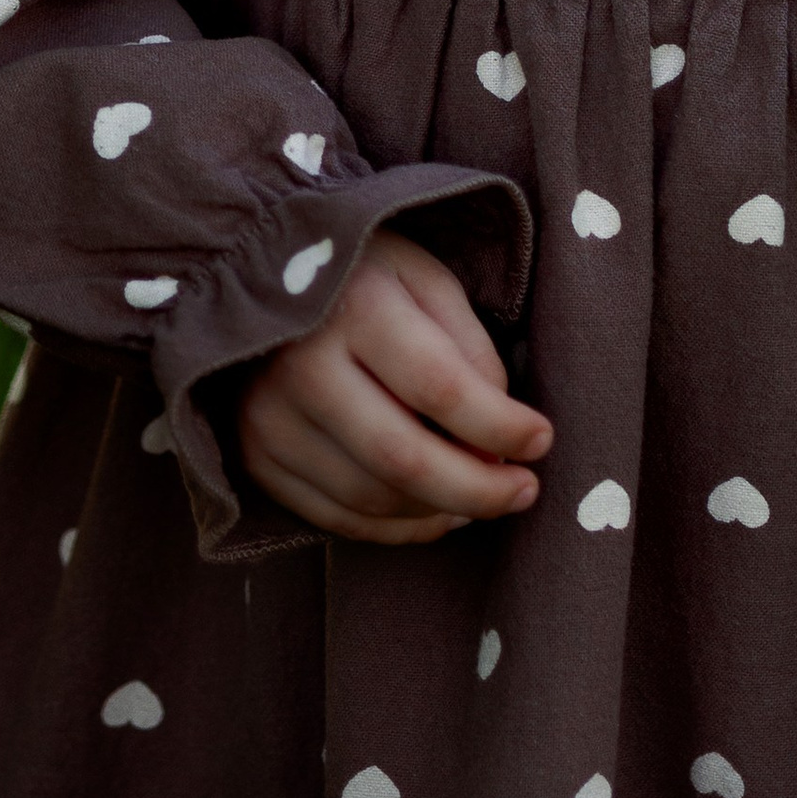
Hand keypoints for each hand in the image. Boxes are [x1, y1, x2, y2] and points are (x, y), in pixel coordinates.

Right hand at [237, 229, 553, 543]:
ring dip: (440, 511)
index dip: (500, 426)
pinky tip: (434, 513)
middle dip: (478, 489)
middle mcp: (302, 369)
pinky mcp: (254, 456)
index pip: (440, 388)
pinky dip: (394, 527)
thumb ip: (467, 344)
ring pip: (371, 498)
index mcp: (353, 308)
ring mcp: (270, 419)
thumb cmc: (360, 270)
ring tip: (484, 499)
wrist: (254, 273)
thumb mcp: (422, 275)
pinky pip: (333, 516)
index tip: (542, 439)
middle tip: (525, 491)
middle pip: (404, 459)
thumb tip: (500, 426)